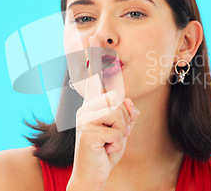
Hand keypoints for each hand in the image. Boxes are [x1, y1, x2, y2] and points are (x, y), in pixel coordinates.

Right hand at [68, 37, 139, 190]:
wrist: (92, 174)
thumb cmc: (106, 150)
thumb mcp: (122, 130)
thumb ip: (126, 113)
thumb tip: (126, 102)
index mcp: (94, 103)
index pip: (93, 77)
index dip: (93, 55)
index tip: (91, 35)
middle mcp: (86, 106)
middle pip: (118, 100)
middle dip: (124, 121)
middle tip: (114, 137)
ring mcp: (84, 117)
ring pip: (119, 114)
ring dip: (121, 133)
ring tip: (109, 143)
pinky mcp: (86, 130)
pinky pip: (117, 132)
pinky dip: (117, 145)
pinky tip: (105, 150)